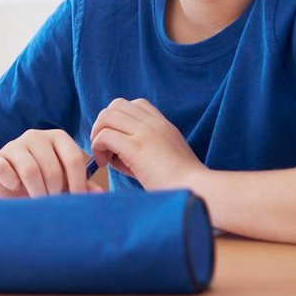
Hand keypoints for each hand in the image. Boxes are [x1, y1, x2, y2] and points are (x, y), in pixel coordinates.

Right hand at [0, 128, 102, 197]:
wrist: (5, 186)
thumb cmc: (42, 184)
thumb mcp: (63, 184)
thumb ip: (81, 186)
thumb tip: (99, 194)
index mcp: (57, 137)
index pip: (73, 158)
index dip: (78, 183)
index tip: (77, 202)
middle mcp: (36, 136)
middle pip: (52, 168)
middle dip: (55, 193)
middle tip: (53, 204)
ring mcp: (14, 145)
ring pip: (30, 171)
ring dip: (36, 193)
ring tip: (38, 201)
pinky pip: (5, 171)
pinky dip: (12, 184)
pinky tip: (15, 188)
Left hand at [88, 98, 202, 190]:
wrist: (197, 191)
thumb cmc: (180, 183)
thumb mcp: (164, 157)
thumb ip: (143, 148)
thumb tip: (112, 153)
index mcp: (163, 124)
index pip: (135, 104)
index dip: (120, 120)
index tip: (119, 141)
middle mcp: (153, 123)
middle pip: (115, 106)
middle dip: (103, 124)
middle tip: (105, 148)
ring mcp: (145, 132)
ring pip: (106, 116)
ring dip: (98, 135)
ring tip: (104, 156)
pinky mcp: (136, 147)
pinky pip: (105, 136)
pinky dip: (98, 147)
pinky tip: (105, 163)